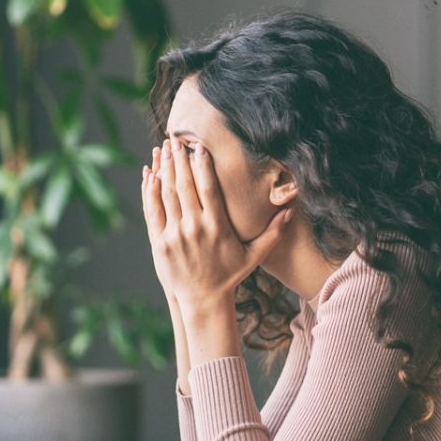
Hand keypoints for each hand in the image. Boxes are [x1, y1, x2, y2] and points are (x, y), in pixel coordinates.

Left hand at [141, 138, 292, 313]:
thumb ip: (272, 233)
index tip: (199, 147)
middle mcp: (195, 228)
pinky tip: (150, 174)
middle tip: (175, 140)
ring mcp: (175, 235)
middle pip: (186, 186)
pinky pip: (153, 211)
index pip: (209, 188)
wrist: (203, 300)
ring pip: (167, 194)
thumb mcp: (254, 255)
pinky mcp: (160, 243)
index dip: (203, 165)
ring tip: (162, 149)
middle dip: (179, 160)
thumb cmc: (229, 275)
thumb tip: (290, 211)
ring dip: (163, 169)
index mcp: (218, 227)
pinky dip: (150, 191)